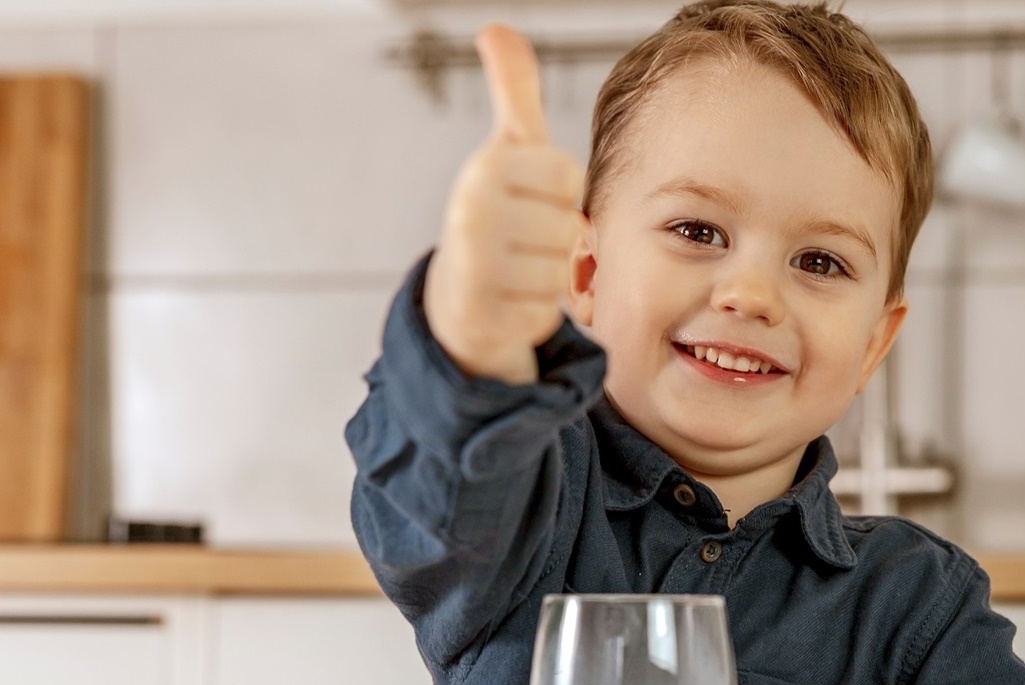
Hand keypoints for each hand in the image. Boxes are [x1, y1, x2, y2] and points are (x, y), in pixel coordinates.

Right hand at [425, 23, 587, 384]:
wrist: (456, 296)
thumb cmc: (499, 214)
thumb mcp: (509, 150)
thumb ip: (514, 90)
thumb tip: (496, 28)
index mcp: (485, 167)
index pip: (568, 177)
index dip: (558, 194)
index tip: (528, 200)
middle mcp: (472, 212)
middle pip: (567, 226)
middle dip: (553, 240)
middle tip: (521, 242)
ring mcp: (473, 267)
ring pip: (558, 272)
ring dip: (545, 279)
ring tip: (514, 271)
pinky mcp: (481, 317)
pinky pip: (544, 314)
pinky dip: (532, 314)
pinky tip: (507, 303)